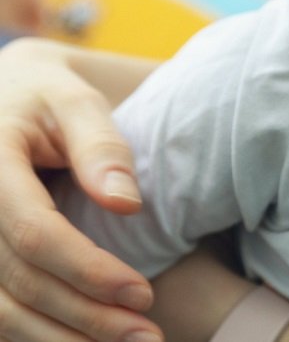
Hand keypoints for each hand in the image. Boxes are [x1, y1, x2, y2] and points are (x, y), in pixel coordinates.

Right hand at [0, 38, 160, 341]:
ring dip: (62, 338)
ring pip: (0, 311)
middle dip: (85, 316)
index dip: (87, 269)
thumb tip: (126, 203)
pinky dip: (39, 334)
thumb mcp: (75, 101)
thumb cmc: (47, 99)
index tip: (142, 293)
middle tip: (146, 337)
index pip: (32, 233)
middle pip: (19, 282)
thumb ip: (100, 145)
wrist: (4, 99)